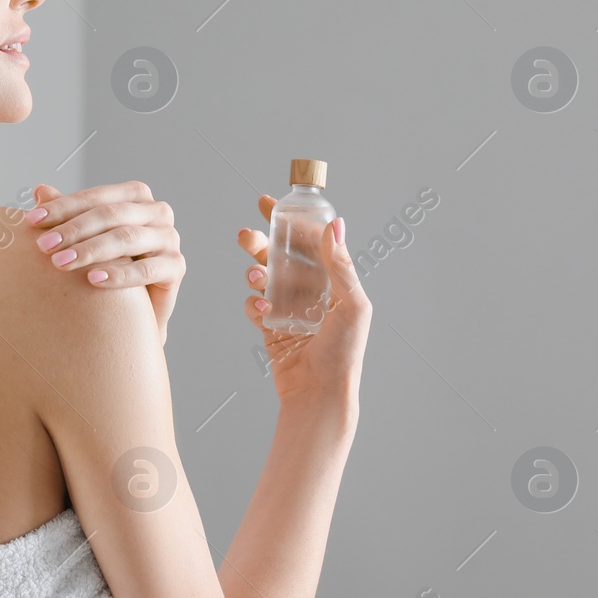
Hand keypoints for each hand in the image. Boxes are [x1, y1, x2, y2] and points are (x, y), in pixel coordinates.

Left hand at [26, 182, 183, 345]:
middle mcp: (156, 212)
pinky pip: (147, 269)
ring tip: (61, 262)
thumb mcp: (85, 238)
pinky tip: (92, 280)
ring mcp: (169, 238)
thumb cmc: (109, 264)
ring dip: (90, 250)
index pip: (95, 197)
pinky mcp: (176, 267)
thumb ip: (68, 215)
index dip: (62, 207)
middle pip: (111, 215)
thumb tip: (40, 189)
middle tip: (43, 246)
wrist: (136, 309)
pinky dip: (119, 274)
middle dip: (73, 229)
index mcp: (134, 196)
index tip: (31, 221)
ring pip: (127, 238)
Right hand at [240, 195, 370, 407]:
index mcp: (334, 281)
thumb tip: (336, 224)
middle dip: (260, 242)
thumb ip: (341, 265)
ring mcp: (289, 309)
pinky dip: (253, 305)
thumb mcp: (352, 305)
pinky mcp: (271, 328)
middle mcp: (311, 291)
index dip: (290, 221)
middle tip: (245, 236)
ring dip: (254, 271)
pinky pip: (254, 306)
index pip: (310, 241)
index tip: (269, 203)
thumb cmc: (343, 354)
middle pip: (280, 255)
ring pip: (263, 277)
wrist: (319, 394)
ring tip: (255, 278)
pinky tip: (261, 311)